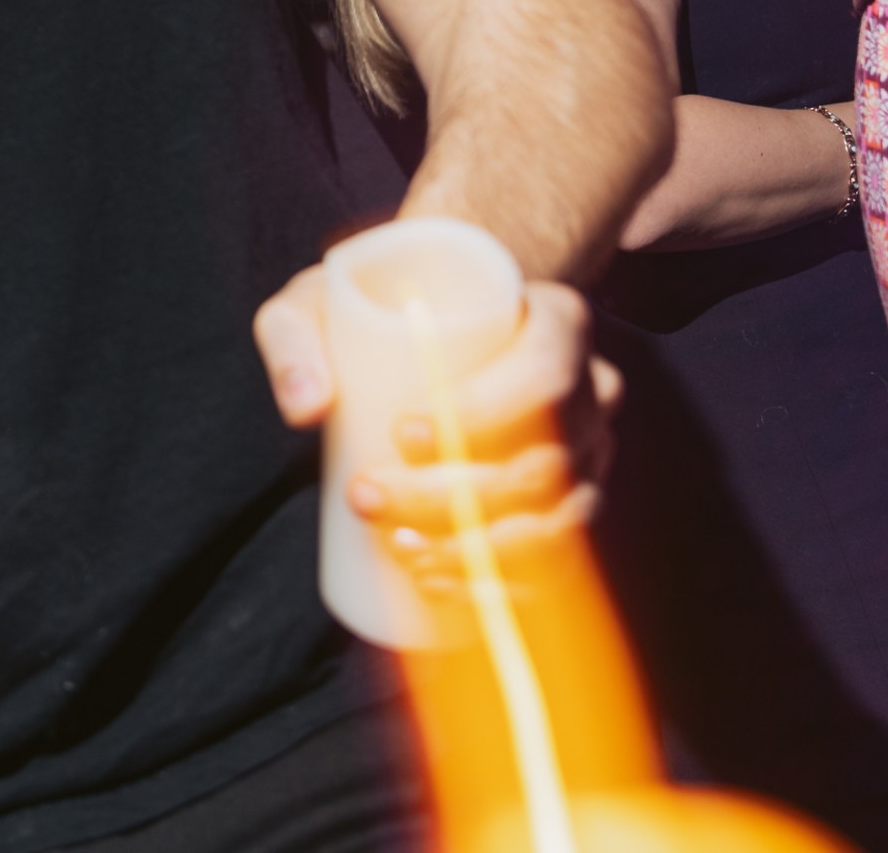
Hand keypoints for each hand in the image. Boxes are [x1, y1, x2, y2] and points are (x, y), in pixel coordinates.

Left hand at [253, 268, 615, 580]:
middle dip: (455, 498)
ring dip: (478, 552)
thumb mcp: (323, 300)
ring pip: (557, 523)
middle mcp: (592, 393)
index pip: (545, 377)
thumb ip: (294, 336)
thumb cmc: (378, 315)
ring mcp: (590, 458)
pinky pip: (559, 564)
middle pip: (546, 463)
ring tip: (400, 548)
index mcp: (556, 322)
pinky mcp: (573, 508)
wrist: (425, 336)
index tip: (402, 434)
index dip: (486, 416)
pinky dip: (501, 586)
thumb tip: (305, 406)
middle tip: (368, 497)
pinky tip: (442, 584)